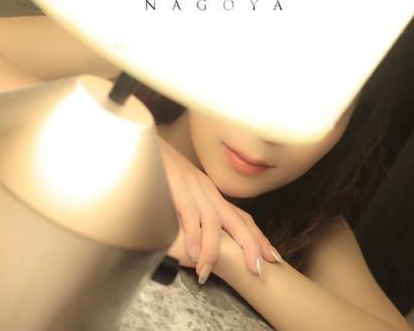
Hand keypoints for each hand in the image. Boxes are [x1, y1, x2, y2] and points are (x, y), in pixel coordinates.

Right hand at [158, 136, 282, 283]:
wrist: (143, 143)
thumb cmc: (160, 169)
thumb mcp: (180, 191)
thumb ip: (189, 212)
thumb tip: (194, 237)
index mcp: (210, 192)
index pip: (241, 216)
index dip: (256, 237)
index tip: (269, 256)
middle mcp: (208, 190)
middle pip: (237, 220)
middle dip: (250, 245)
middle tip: (258, 269)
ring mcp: (194, 188)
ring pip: (213, 222)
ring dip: (213, 250)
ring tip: (207, 271)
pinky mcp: (177, 188)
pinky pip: (190, 215)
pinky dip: (193, 236)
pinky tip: (193, 254)